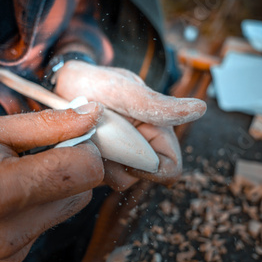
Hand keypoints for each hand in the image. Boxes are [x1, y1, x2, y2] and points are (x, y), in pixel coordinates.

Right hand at [0, 103, 103, 261]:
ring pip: (70, 208)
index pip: (85, 171)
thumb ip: (49, 123)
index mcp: (4, 190)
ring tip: (23, 172)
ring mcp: (12, 251)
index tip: (73, 134)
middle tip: (46, 150)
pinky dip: (43, 206)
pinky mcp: (12, 259)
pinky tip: (13, 196)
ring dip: (60, 187)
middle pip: (83, 192)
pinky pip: (49, 224)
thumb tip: (93, 114)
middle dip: (74, 166)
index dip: (87, 147)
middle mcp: (11, 230)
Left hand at [54, 61, 206, 189]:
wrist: (61, 84)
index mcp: (156, 131)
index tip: (128, 162)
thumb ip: (158, 105)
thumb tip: (200, 108)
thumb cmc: (97, 81)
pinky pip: (96, 178)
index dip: (153, 172)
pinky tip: (77, 144)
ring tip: (85, 138)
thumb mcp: (125, 90)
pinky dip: (86, 165)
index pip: (169, 168)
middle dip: (118, 166)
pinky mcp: (97, 162)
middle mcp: (139, 147)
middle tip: (96, 141)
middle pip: (140, 178)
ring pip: (117, 180)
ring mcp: (118, 156)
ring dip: (99, 164)